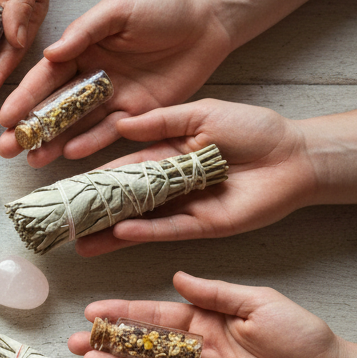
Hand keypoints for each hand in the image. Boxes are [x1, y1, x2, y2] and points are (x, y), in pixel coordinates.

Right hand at [0, 0, 234, 164]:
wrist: (209, 21)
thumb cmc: (163, 7)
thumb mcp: (119, 9)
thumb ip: (85, 30)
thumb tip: (50, 53)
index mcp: (81, 50)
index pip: (46, 77)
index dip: (25, 97)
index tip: (5, 117)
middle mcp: (92, 76)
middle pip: (54, 106)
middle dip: (30, 128)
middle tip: (6, 149)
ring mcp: (113, 98)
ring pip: (77, 124)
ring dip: (53, 142)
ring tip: (31, 160)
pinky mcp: (138, 114)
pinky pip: (110, 131)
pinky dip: (91, 143)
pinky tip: (69, 154)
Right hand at [69, 100, 316, 256]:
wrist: (296, 156)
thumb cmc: (255, 129)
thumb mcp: (203, 113)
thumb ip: (162, 122)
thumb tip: (123, 123)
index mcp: (165, 155)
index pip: (120, 169)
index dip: (91, 179)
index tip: (63, 188)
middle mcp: (169, 185)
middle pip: (123, 202)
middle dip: (92, 214)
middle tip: (60, 225)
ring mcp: (185, 207)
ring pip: (140, 222)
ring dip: (110, 233)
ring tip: (80, 244)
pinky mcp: (205, 225)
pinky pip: (170, 229)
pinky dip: (146, 232)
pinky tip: (121, 234)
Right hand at [69, 271, 341, 357]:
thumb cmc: (300, 335)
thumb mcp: (257, 302)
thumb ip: (214, 293)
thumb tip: (177, 277)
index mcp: (205, 321)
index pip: (155, 314)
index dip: (123, 312)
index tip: (92, 310)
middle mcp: (195, 350)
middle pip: (142, 345)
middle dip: (108, 342)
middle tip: (75, 341)